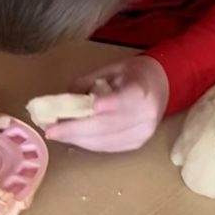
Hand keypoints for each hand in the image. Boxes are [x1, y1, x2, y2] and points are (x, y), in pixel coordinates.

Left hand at [45, 56, 168, 151]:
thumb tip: (64, 97)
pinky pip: (107, 147)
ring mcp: (142, 134)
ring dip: (77, 139)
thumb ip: (89, 81)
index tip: (85, 108)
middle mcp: (145, 116)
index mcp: (142, 92)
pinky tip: (71, 138)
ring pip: (105, 141)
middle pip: (107, 126)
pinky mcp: (136, 144)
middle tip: (51, 130)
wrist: (163, 86)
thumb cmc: (135, 74)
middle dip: (76, 130)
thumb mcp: (112, 68)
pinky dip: (87, 143)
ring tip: (55, 134)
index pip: (122, 101)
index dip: (103, 106)